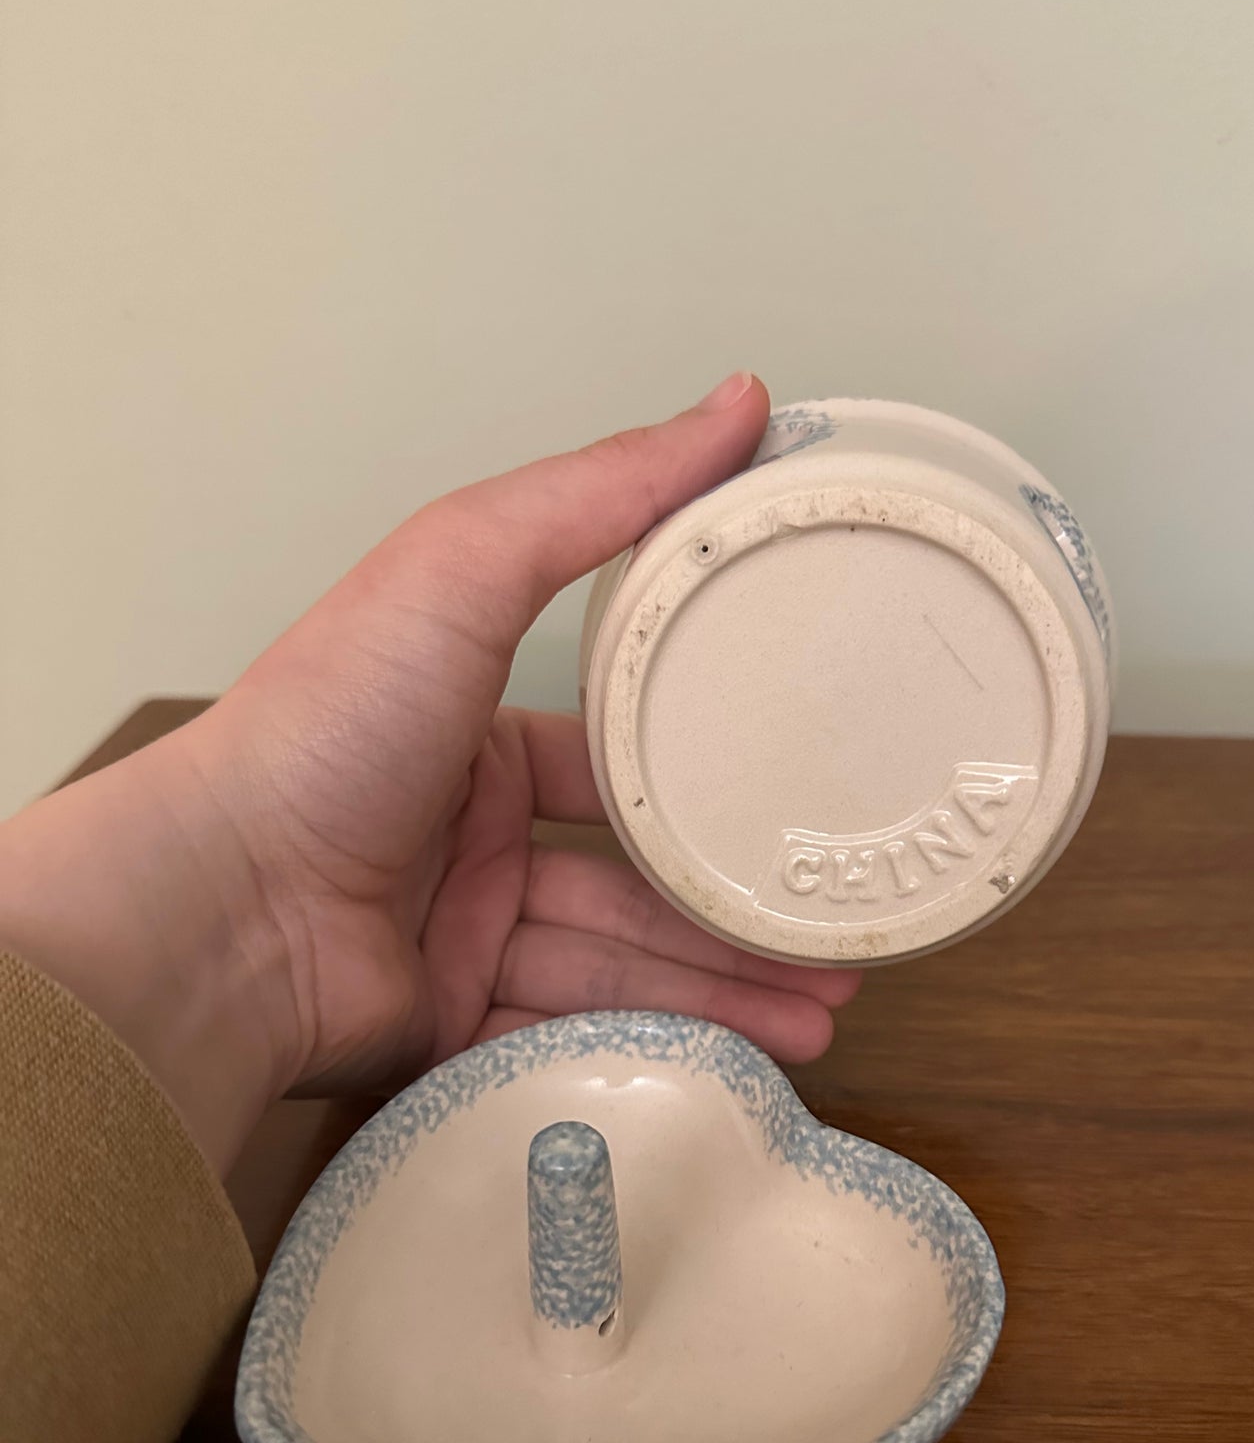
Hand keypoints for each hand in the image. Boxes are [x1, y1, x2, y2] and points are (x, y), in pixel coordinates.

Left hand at [0, 376, 857, 1176]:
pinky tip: (763, 1040)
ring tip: (832, 997)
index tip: (792, 768)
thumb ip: (601, 492)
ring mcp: (465, 931)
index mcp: (468, 730)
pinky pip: (587, 1027)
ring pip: (624, 955)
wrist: (227, 905)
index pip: (607, 744)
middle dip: (733, 891)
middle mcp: (468, 833)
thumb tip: (739, 401)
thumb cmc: (332, 724)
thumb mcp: (469, 566)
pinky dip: (672, 1032)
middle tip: (836, 908)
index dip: (699, 757)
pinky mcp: (464, 1021)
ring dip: (727, 976)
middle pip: (632, 864)